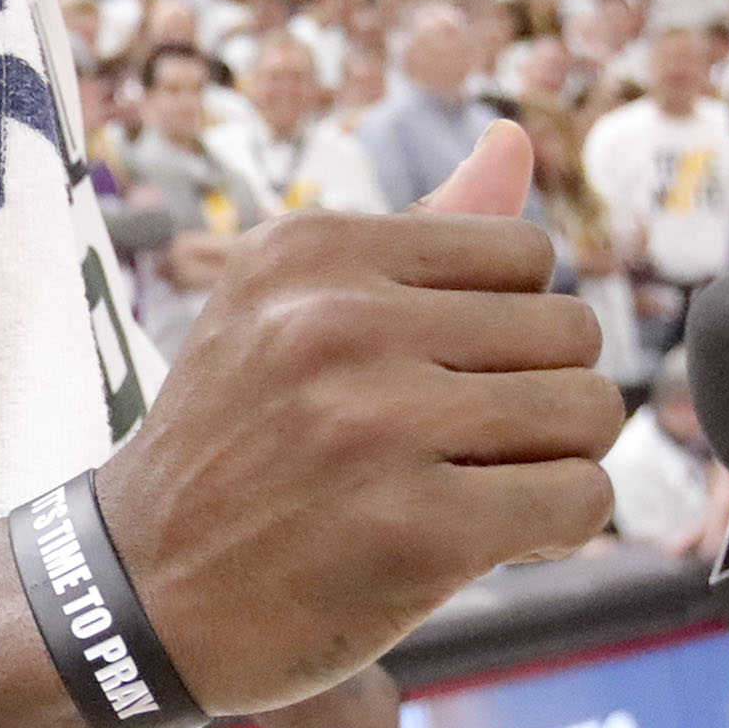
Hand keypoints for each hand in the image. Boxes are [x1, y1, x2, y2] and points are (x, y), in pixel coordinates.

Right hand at [98, 123, 620, 718]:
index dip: (504, 324)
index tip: (439, 374)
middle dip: (537, 393)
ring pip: (589, 412)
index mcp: (307, 251)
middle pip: (572, 330)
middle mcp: (336, 322)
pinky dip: (552, 529)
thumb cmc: (233, 446)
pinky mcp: (417, 530)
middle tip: (453, 442)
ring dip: (552, 462)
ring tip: (467, 485)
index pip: (526, 252)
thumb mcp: (286, 313)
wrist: (139, 589)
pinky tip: (479, 541)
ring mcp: (376, 426)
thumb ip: (414, 233)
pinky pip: (582, 501)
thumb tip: (515, 138)